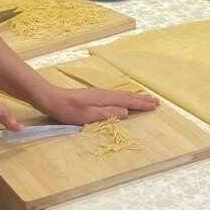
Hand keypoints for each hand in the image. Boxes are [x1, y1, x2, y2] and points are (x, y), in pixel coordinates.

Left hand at [42, 87, 158, 124]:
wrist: (52, 99)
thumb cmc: (67, 110)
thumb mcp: (87, 116)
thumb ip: (107, 113)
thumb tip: (126, 112)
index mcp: (104, 98)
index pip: (127, 101)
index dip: (141, 104)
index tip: (154, 106)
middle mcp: (104, 94)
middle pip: (127, 96)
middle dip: (142, 99)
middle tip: (156, 101)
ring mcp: (99, 94)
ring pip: (122, 95)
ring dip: (135, 97)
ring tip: (146, 98)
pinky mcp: (94, 96)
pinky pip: (116, 96)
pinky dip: (126, 97)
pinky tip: (125, 100)